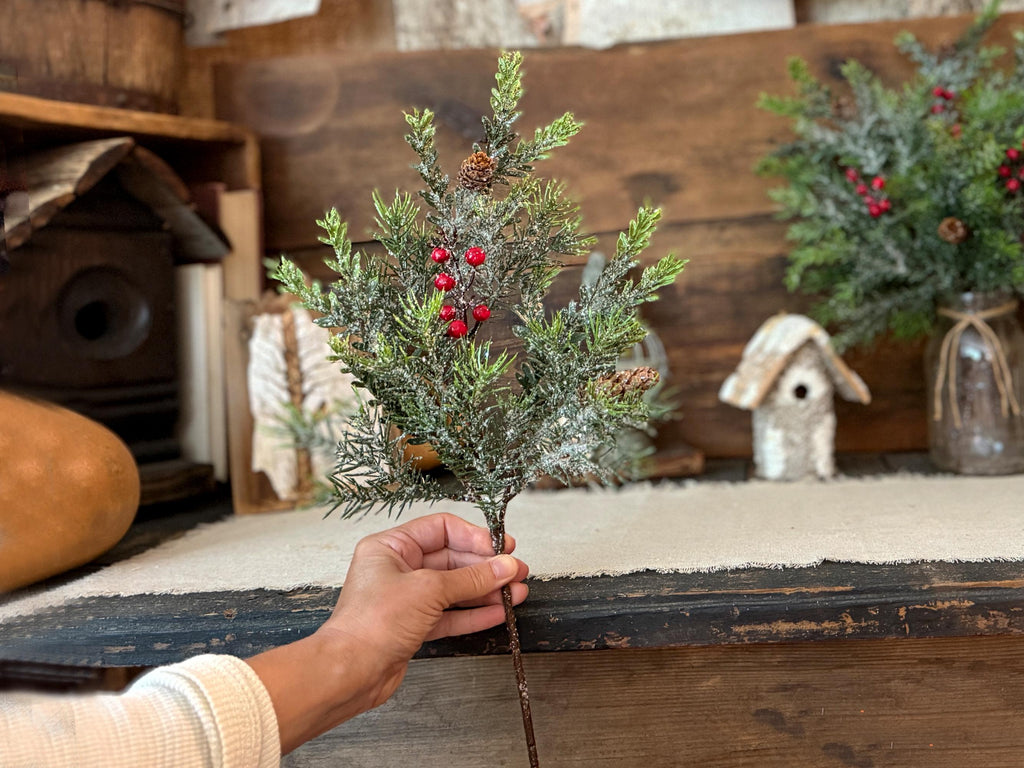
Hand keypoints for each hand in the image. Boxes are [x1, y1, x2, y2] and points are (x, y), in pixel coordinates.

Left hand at [318, 513, 529, 706]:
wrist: (350, 671)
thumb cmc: (371, 624)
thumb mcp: (429, 589)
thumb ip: (471, 578)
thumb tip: (503, 566)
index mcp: (391, 547)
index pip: (441, 528)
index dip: (474, 536)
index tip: (501, 547)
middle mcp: (397, 569)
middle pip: (451, 559)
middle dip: (486, 566)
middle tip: (515, 571)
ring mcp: (406, 599)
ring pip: (454, 589)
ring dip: (485, 591)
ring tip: (515, 593)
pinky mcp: (413, 626)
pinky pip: (450, 614)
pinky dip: (474, 613)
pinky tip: (498, 612)